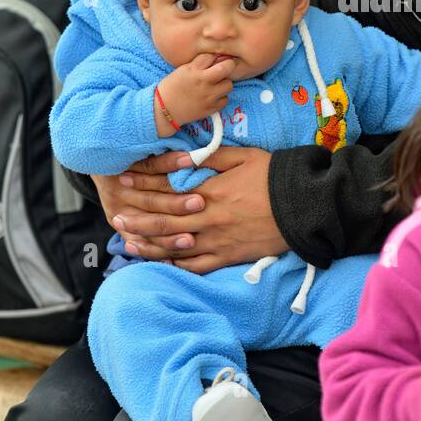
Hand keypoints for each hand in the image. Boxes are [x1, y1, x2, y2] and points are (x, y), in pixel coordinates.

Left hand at [92, 147, 288, 273]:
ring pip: (175, 247)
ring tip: (129, 243)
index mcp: (210, 191)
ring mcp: (217, 240)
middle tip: (116, 218)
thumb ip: (212, 156)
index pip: (168, 190)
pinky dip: (175, 265)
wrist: (304, 206)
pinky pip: (195, 266)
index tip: (124, 181)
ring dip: (149, 245)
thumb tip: (186, 155)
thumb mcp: (243, 156)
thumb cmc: (275, 177)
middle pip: (164, 221)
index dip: (144, 186)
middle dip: (138, 219)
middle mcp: (208, 218)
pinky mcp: (228, 257)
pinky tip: (161, 263)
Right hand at [159, 53, 236, 126]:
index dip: (215, 56)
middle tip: (224, 69)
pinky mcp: (210, 108)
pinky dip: (221, 98)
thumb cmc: (171, 88)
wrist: (163, 110)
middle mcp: (203, 81)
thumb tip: (215, 57)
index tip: (216, 59)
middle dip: (228, 66)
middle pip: (227, 67)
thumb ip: (198, 63)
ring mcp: (208, 96)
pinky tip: (213, 97)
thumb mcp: (182, 70)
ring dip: (224, 84)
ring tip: (216, 85)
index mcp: (194, 70)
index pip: (212, 56)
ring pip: (229, 85)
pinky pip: (225, 100)